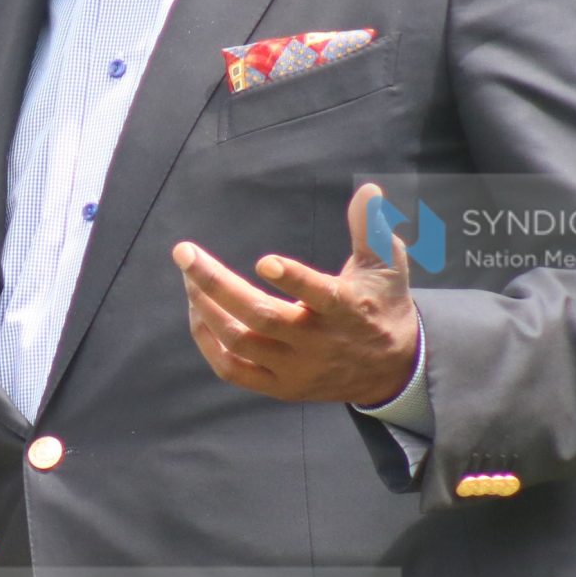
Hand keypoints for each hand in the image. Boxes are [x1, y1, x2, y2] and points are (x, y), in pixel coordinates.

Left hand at [172, 183, 419, 405]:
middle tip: (184, 254)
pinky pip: (233, 371)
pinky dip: (208, 344)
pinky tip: (196, 313)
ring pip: (240, 342)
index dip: (293, 280)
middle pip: (260, 317)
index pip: (319, 295)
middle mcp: (318, 342)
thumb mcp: (387, 264)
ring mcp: (296, 368)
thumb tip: (367, 189)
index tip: (264, 261)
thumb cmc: (382, 305)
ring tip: (189, 278)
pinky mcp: (280, 386)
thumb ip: (372, 227)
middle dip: (216, 284)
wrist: (391, 370)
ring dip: (207, 308)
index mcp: (346, 309)